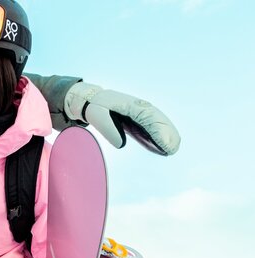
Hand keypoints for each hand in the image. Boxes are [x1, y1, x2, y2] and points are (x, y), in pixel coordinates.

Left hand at [64, 82, 180, 155]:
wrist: (93, 99)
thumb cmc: (96, 108)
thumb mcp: (98, 117)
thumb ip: (109, 129)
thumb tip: (122, 144)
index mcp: (131, 105)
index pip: (150, 118)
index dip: (160, 132)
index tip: (165, 145)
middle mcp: (140, 106)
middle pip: (159, 120)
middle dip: (168, 134)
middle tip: (173, 150)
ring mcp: (142, 110)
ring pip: (159, 122)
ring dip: (167, 134)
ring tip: (172, 149)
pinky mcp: (140, 117)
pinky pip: (153, 125)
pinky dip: (160, 134)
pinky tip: (163, 145)